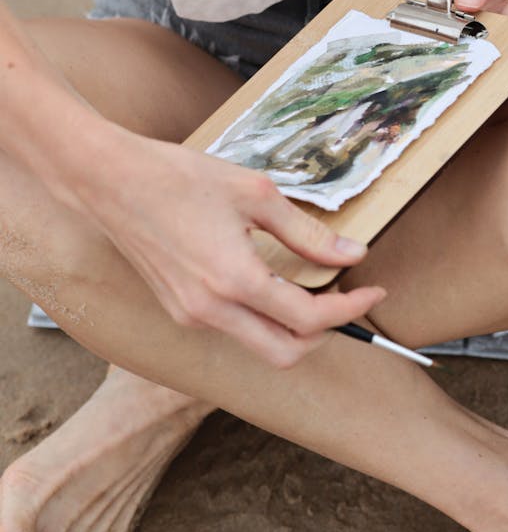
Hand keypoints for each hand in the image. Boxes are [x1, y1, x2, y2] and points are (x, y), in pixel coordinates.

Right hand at [76, 128, 385, 367]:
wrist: (110, 180)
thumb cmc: (178, 177)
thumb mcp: (255, 194)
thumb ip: (307, 232)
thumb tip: (352, 254)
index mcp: (234, 280)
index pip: (309, 318)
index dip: (351, 310)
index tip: (374, 292)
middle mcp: (211, 310)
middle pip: (287, 353)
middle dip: (324, 333)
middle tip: (345, 299)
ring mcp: (191, 316)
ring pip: (260, 346)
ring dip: (293, 328)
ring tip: (312, 289)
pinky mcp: (178, 310)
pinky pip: (233, 330)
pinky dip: (262, 318)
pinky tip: (271, 283)